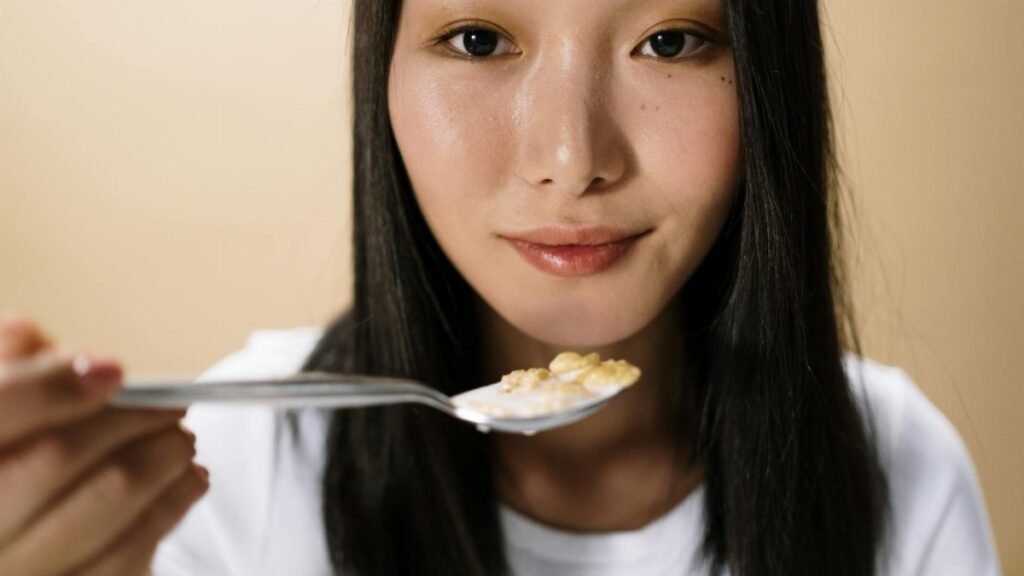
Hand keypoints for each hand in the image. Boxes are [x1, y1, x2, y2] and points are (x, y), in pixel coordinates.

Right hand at [0, 313, 207, 575]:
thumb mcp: (1, 408)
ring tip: (183, 439)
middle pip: (56, 454)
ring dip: (162, 457)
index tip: (114, 372)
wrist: (18, 536)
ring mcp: (15, 571)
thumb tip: (30, 335)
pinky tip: (188, 480)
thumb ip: (5, 371)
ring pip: (105, 498)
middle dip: (130, 419)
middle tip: (172, 406)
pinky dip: (172, 506)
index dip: (54, 386)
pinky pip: (129, 552)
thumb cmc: (13, 460)